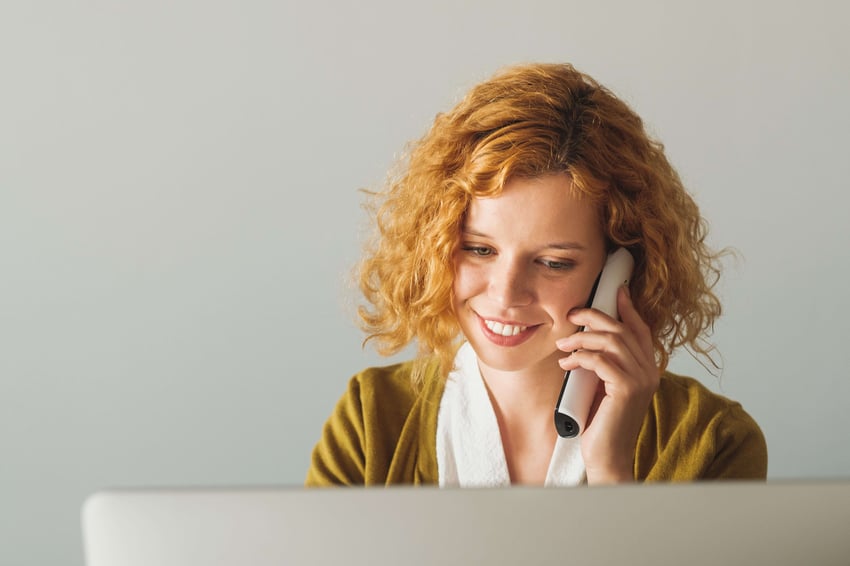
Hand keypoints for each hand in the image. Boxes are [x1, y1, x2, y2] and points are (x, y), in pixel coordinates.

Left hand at [555, 285, 659, 484]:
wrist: (607, 459)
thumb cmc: (601, 425)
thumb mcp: (604, 388)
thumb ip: (605, 366)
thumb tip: (585, 342)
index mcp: (647, 369)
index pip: (640, 330)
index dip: (627, 308)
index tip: (613, 291)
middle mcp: (649, 371)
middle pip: (623, 329)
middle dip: (595, 316)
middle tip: (571, 315)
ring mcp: (641, 380)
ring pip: (612, 340)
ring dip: (582, 338)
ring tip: (562, 345)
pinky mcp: (627, 389)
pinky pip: (601, 360)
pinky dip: (580, 357)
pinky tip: (566, 364)